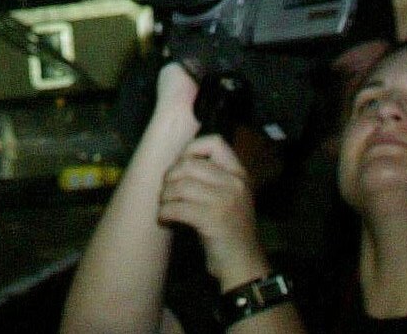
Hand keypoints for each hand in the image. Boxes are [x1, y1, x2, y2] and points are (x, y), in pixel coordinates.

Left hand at [152, 134, 270, 286]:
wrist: (242, 265)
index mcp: (239, 175)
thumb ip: (213, 178)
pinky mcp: (212, 220)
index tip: (181, 167)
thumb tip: (179, 163)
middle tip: (166, 192)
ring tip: (164, 207)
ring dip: (165, 197)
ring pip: (180, 185)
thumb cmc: (230, 231)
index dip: (191, 149)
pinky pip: (176, 207)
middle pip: (189, 164)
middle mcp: (234, 183)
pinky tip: (165, 220)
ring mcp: (224, 201)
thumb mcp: (230, 197)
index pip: (215, 142)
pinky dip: (164, 213)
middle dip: (170, 177)